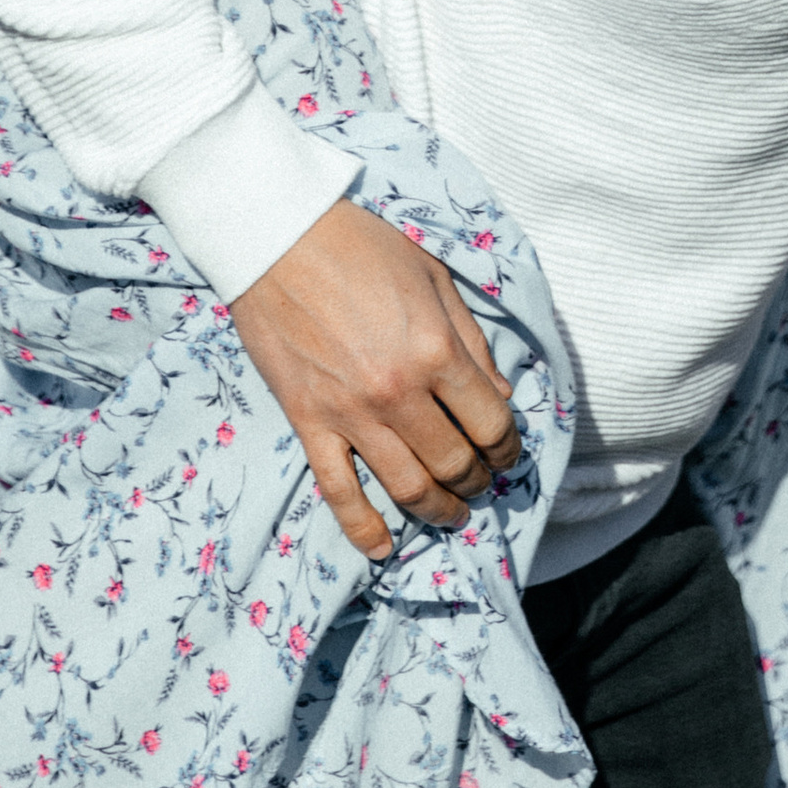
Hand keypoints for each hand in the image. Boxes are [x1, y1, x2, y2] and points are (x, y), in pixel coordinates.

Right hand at [230, 198, 523, 563]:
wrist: (280, 239)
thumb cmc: (363, 247)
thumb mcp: (435, 279)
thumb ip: (471, 340)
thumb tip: (498, 395)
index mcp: (437, 351)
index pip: (490, 422)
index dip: (507, 445)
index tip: (507, 451)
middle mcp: (399, 392)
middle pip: (453, 462)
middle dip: (477, 480)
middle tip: (483, 482)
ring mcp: (351, 414)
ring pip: (406, 487)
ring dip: (438, 510)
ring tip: (452, 514)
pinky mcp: (309, 424)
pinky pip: (339, 492)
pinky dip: (363, 529)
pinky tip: (382, 548)